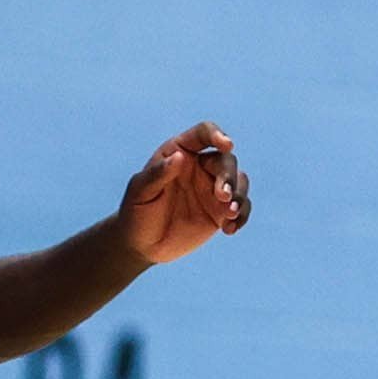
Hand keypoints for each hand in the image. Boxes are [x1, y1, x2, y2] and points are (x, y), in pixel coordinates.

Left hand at [118, 122, 250, 264]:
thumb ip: (157, 174)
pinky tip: (229, 229)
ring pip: (239, 181)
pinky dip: (241, 215)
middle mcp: (200, 166)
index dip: (217, 135)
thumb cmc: (136, 212)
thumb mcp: (140, 192)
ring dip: (239, 195)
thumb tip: (179, 157)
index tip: (227, 144)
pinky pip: (241, 207)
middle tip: (222, 196)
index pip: (203, 134)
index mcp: (180, 152)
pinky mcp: (220, 211)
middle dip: (228, 176)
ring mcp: (212, 188)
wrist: (142, 244)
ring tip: (229, 214)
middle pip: (226, 160)